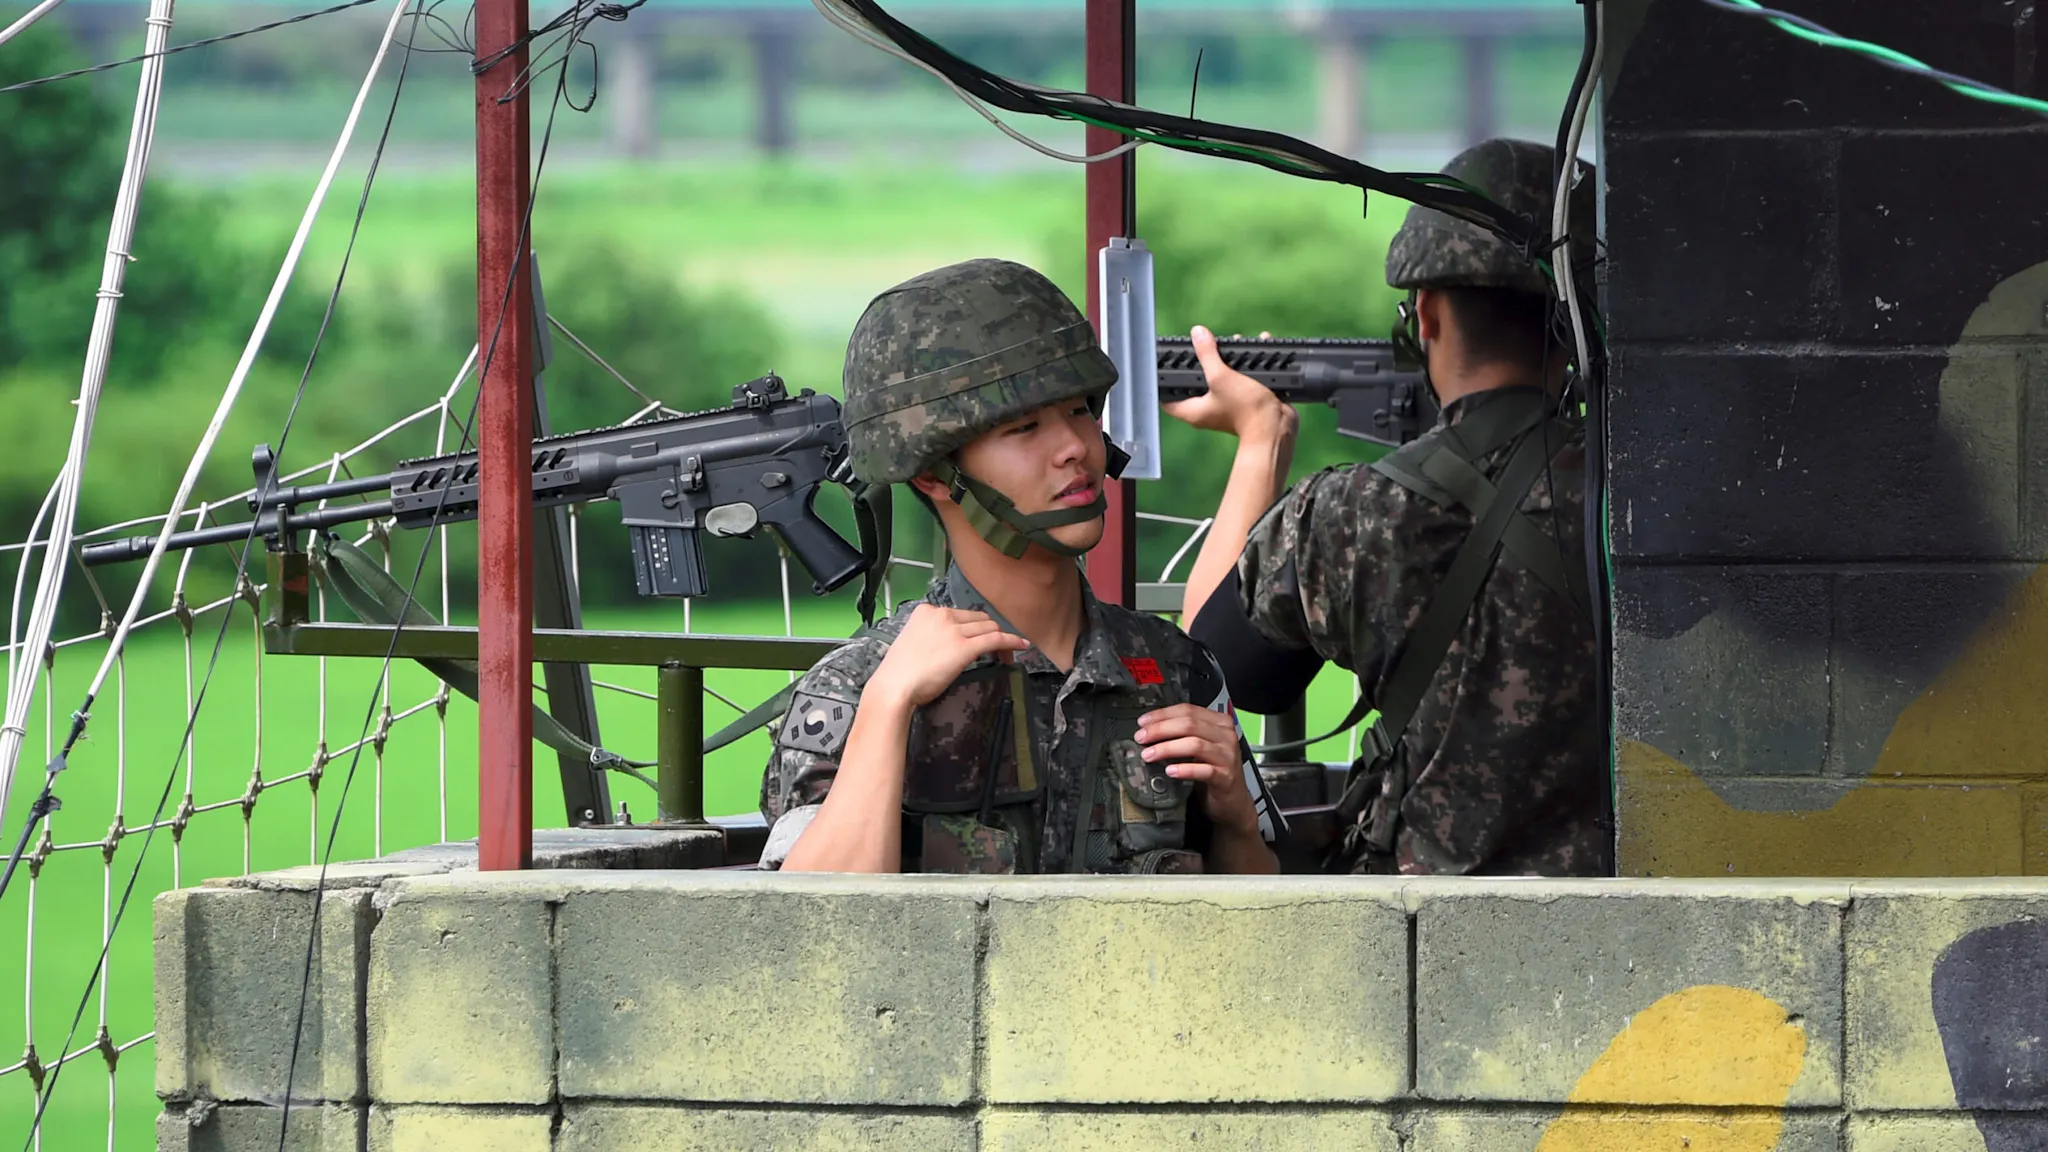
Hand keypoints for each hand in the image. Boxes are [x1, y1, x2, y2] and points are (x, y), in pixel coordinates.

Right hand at [868, 604, 1029, 710]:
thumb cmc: (899, 673)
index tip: (979, 639)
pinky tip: (1022, 645)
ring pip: (989, 627)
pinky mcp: (965, 647)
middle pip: (979, 618)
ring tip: (1008, 653)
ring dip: (1001, 639)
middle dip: (990, 631)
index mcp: (926, 612)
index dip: (975, 627)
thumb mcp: (912, 643)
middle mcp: (942, 615)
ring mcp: (954, 630)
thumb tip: (945, 646)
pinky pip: (996, 639)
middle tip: (996, 649)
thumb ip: (929, 637)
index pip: (961, 614)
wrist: (894, 687)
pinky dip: (1011, 641)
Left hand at [1134, 702, 1260, 836]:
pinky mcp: (1226, 777)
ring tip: (1149, 755)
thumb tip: (1149, 728)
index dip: (1162, 715)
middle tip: (1141, 738)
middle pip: (1189, 724)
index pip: (1188, 710)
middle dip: (1160, 730)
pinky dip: (1184, 769)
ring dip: (1167, 748)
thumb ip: (1182, 734)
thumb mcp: (1200, 746)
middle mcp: (1226, 736)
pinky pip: (1203, 770)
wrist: (1233, 801)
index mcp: (1219, 723)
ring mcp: (1227, 756)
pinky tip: (1170, 771)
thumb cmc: (1213, 770)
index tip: (1142, 722)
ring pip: (1194, 744)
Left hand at [1162, 325, 1297, 443]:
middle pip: (1196, 383)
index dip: (1164, 382)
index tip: (1165, 364)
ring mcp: (1225, 407)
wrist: (1275, 426)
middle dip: (1201, 363)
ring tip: (1233, 341)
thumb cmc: (1243, 407)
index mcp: (1193, 410)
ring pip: (1221, 379)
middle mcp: (1206, 410)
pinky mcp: (1243, 403)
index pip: (1167, 398)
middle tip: (1203, 346)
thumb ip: (1207, 354)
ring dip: (1227, 360)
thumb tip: (1197, 332)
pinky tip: (1253, 348)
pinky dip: (1245, 366)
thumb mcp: (1221, 376)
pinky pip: (1240, 380)